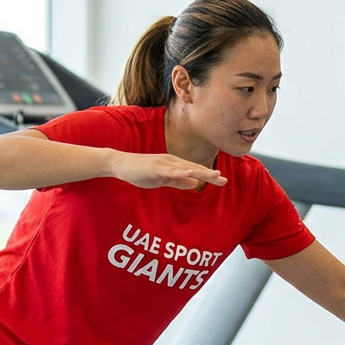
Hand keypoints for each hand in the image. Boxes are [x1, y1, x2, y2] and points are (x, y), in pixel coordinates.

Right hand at [109, 152, 227, 189]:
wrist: (120, 164)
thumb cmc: (141, 172)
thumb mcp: (163, 179)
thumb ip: (178, 181)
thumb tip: (195, 183)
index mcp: (175, 165)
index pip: (195, 170)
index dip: (209, 176)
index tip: (223, 181)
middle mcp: (172, 161)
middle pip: (194, 168)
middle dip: (210, 174)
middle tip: (224, 180)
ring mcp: (163, 163)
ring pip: (185, 168)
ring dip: (200, 171)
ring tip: (214, 175)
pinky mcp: (154, 167)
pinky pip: (169, 170)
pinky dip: (181, 172)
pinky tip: (190, 173)